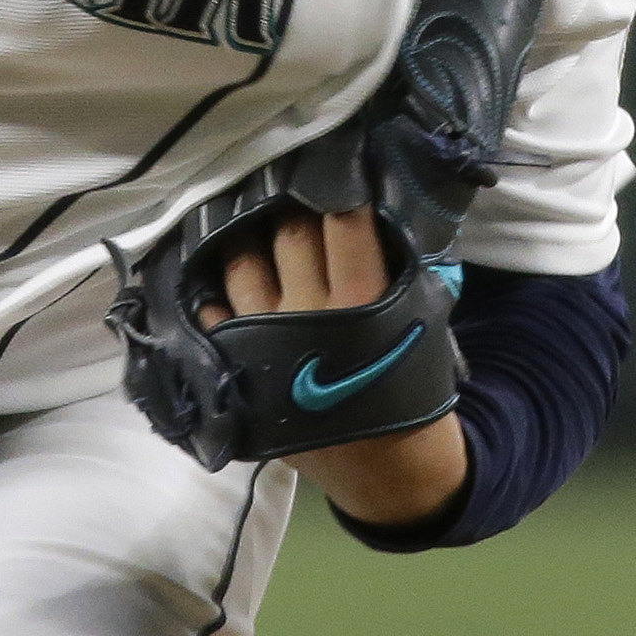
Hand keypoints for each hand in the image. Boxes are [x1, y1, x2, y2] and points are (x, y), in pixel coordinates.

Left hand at [200, 208, 467, 529]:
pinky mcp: (236, 361)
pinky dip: (217, 285)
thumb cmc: (407, 387)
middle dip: (293, 204)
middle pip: (289, 232)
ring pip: (242, 261)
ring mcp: (264, 337)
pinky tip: (222, 266)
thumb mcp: (421, 325)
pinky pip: (214, 308)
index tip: (336, 168)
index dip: (338, 189)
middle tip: (294, 187)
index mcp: (363, 302)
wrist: (384, 467)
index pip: (342, 222)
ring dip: (248, 235)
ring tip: (255, 219)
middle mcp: (308, 313)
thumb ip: (397, 271)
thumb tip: (372, 212)